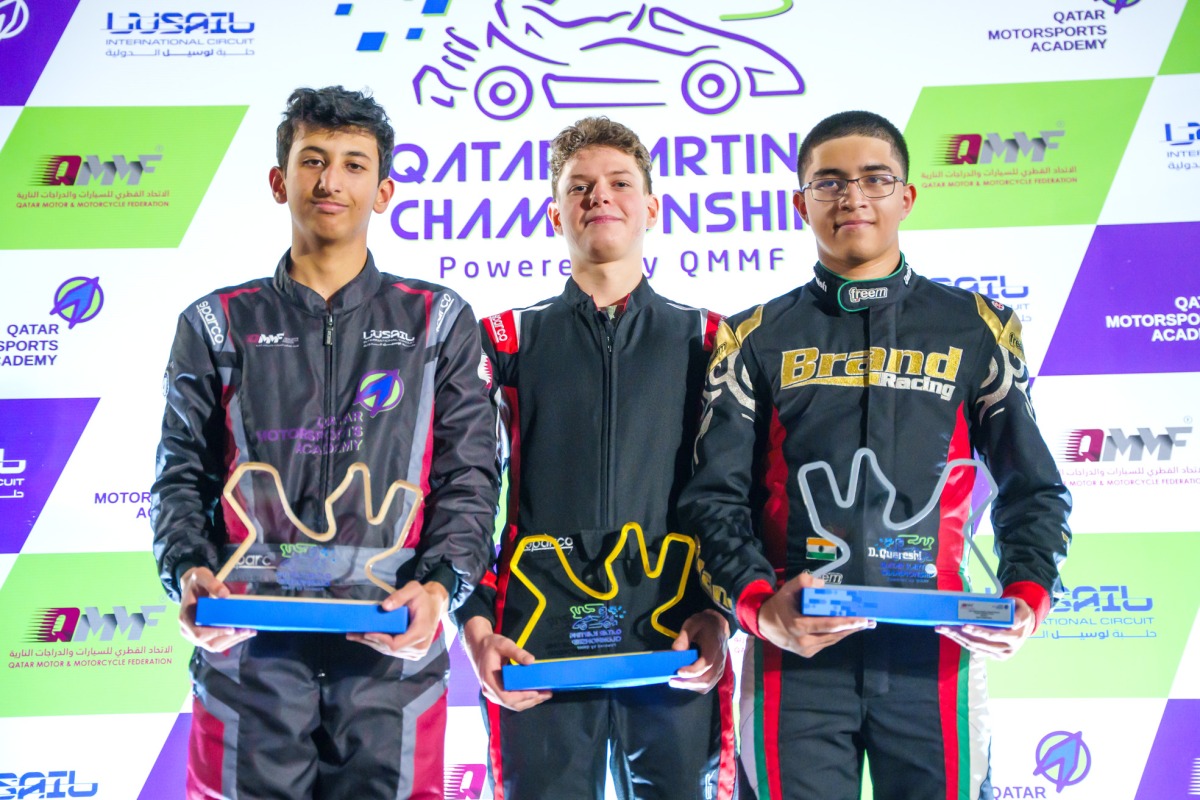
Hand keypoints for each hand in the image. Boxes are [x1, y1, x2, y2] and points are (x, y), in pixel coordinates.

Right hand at [178, 566, 255, 651]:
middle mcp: (188, 630)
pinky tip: (245, 632)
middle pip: (209, 643)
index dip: (215, 633)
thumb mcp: (201, 576)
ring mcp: (197, 635)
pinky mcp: (206, 636)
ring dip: (234, 640)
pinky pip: (219, 642)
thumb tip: (224, 594)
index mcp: (185, 618)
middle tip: (247, 629)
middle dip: (229, 638)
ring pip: (216, 645)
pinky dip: (233, 639)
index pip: (198, 633)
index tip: (231, 629)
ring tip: (250, 631)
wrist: (193, 586)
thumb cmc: (196, 582)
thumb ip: (212, 583)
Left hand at [347, 580, 448, 659]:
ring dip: (372, 643)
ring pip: (388, 651)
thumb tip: (385, 606)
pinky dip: (379, 644)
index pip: (395, 644)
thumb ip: (400, 596)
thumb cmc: (424, 598)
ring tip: (355, 636)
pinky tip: (366, 638)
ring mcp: (415, 652)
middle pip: (389, 649)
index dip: (379, 639)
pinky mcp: (411, 653)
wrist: (434, 605)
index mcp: (420, 632)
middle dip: (371, 641)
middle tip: (353, 633)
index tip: (367, 632)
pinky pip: (392, 650)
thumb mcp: (414, 589)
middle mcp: (418, 647)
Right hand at [460, 616, 551, 710]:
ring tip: (545, 694)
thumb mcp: (503, 644)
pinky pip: (511, 700)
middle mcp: (489, 690)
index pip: (505, 696)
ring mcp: (493, 693)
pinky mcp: (497, 692)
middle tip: (547, 694)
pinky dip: (524, 699)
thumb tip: (531, 661)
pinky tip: (535, 694)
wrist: (478, 647)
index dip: (521, 697)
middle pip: (511, 703)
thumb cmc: (489, 645)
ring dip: (529, 702)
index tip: (535, 692)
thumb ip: (517, 652)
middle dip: (530, 700)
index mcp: (489, 679)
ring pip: (512, 704)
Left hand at [669, 609, 728, 692]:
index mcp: (714, 647)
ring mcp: (720, 668)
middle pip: (706, 679)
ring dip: (691, 686)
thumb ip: (684, 636)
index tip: (678, 671)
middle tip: (672, 680)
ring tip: (676, 682)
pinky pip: (708, 685)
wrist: (719, 626)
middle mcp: (719, 660)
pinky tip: (685, 682)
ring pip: (707, 684)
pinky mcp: (717, 673)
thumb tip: (675, 650)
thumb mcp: (692, 624)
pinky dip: (696, 687)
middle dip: (688, 683)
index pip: (706, 664)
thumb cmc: (705, 624)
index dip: (692, 671)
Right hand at [756, 572, 874, 657]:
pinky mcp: (807, 653)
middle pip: (834, 635)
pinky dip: (836, 635)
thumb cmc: (778, 604)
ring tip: (862, 624)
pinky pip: (826, 643)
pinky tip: (845, 628)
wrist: (763, 624)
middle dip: (853, 627)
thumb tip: (823, 585)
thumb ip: (803, 582)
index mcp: (798, 626)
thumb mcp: (787, 589)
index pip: (827, 625)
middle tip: (870, 621)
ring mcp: (805, 650)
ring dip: (847, 632)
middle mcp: (803, 641)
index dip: (846, 622)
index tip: (862, 620)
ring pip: (832, 640)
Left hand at [936, 598, 1034, 659]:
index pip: (993, 635)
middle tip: (944, 626)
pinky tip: (952, 634)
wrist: (1027, 624)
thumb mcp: (1022, 608)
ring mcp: (1001, 654)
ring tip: (943, 629)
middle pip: (979, 643)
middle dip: (959, 634)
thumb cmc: (1020, 612)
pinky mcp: (995, 656)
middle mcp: (1007, 649)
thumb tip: (1011, 623)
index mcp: (1014, 637)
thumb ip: (1016, 615)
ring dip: (957, 638)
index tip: (964, 625)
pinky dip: (962, 641)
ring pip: (974, 647)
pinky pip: (975, 648)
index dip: (978, 631)